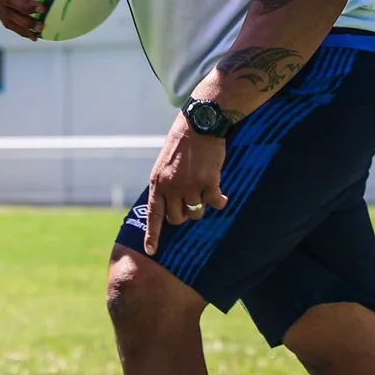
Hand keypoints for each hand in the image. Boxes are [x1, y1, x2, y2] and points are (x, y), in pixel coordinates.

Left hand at [144, 115, 229, 255]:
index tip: (152, 251)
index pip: (153, 215)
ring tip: (205, 188)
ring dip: (202, 205)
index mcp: (158, 182)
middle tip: (192, 200)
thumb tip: (172, 205)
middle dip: (185, 214)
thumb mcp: (166, 162)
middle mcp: (171, 187)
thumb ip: (166, 183)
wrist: (200, 122)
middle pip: (178, 218)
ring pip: (197, 213)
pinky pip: (215, 204)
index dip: (153, 235)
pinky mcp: (209, 183)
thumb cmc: (184, 141)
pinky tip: (222, 195)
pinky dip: (220, 202)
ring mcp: (190, 186)